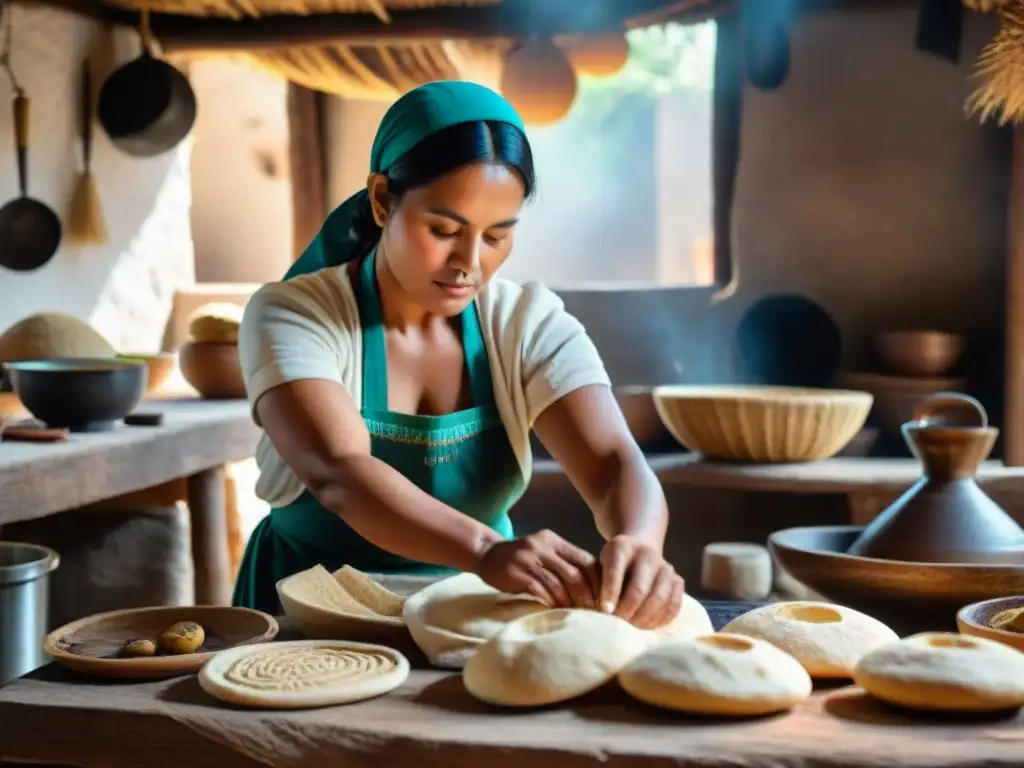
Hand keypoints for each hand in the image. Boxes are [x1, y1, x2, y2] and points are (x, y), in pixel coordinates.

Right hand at [475, 529, 599, 608]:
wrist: (488, 555)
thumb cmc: (522, 560)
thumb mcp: (544, 554)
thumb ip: (564, 564)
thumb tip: (593, 589)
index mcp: (554, 541)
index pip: (585, 560)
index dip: (597, 581)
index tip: (603, 599)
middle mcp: (543, 545)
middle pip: (574, 573)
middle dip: (586, 596)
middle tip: (592, 612)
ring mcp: (529, 557)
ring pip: (558, 583)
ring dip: (569, 602)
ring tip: (576, 615)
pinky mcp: (516, 571)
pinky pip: (539, 589)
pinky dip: (550, 601)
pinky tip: (555, 611)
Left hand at [599, 535, 683, 629]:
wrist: (638, 553)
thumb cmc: (613, 566)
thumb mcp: (600, 566)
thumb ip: (600, 585)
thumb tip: (604, 612)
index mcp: (622, 546)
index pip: (615, 571)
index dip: (609, 594)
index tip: (605, 611)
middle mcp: (647, 554)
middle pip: (639, 589)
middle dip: (627, 611)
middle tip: (617, 624)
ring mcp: (665, 567)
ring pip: (659, 599)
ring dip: (644, 618)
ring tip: (631, 627)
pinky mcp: (677, 581)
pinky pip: (673, 605)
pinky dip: (659, 619)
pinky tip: (646, 624)